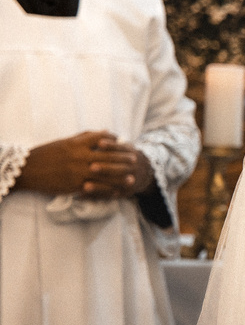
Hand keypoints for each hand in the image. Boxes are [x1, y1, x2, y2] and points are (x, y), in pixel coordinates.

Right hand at [13, 131, 149, 196]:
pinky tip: (117, 192)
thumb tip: (107, 132)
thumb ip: (86, 137)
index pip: (102, 139)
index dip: (115, 140)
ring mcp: (78, 171)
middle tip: (135, 160)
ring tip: (132, 178)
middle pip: (108, 157)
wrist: (29, 170)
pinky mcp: (75, 185)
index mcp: (76, 144)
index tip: (123, 142)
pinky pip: (96, 188)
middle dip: (123, 159)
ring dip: (120, 176)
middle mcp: (79, 156)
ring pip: (105, 174)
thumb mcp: (65, 142)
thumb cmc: (48, 154)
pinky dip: (108, 190)